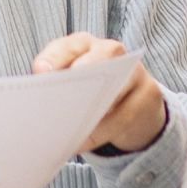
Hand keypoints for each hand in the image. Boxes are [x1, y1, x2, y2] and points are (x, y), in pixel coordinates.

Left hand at [32, 33, 166, 153]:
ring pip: (115, 89)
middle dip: (82, 76)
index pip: (68, 45)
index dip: (54, 58)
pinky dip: (99, 132)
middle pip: (101, 58)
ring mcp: (135, 70)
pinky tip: (80, 143)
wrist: (135, 103)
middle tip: (62, 96)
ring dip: (90, 112)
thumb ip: (56, 86)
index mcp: (84, 44)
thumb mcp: (72, 83)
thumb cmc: (92, 91)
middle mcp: (111, 50)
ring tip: (66, 130)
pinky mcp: (150, 94)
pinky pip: (124, 116)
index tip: (40, 72)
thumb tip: (37, 105)